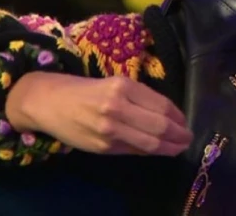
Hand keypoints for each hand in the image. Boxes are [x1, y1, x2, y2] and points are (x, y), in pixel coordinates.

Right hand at [6, 72, 192, 155]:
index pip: (161, 105)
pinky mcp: (102, 147)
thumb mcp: (113, 84)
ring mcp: (109, 129)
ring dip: (169, 147)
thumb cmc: (83, 89)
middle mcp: (117, 107)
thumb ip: (138, 99)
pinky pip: (133, 150)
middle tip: (188, 137)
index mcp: (123, 86)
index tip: (186, 121)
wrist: (47, 101)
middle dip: (179, 134)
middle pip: (159, 126)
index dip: (178, 116)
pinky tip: (157, 150)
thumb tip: (167, 117)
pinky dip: (149, 151)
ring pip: (149, 143)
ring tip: (179, 147)